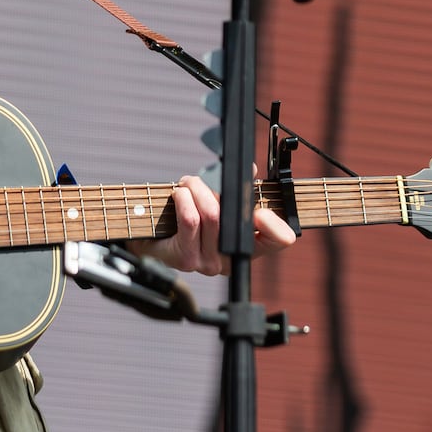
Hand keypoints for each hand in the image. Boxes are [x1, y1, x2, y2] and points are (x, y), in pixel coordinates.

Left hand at [133, 168, 296, 275]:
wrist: (152, 242)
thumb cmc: (187, 221)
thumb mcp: (216, 204)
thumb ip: (237, 189)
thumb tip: (250, 169)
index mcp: (247, 247)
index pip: (279, 239)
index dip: (276, 223)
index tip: (261, 210)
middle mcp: (231, 259)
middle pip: (235, 215)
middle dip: (215, 187)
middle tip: (201, 179)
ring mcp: (209, 262)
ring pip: (212, 214)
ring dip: (197, 188)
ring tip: (188, 183)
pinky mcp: (186, 258)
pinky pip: (191, 220)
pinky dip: (184, 198)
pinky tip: (179, 194)